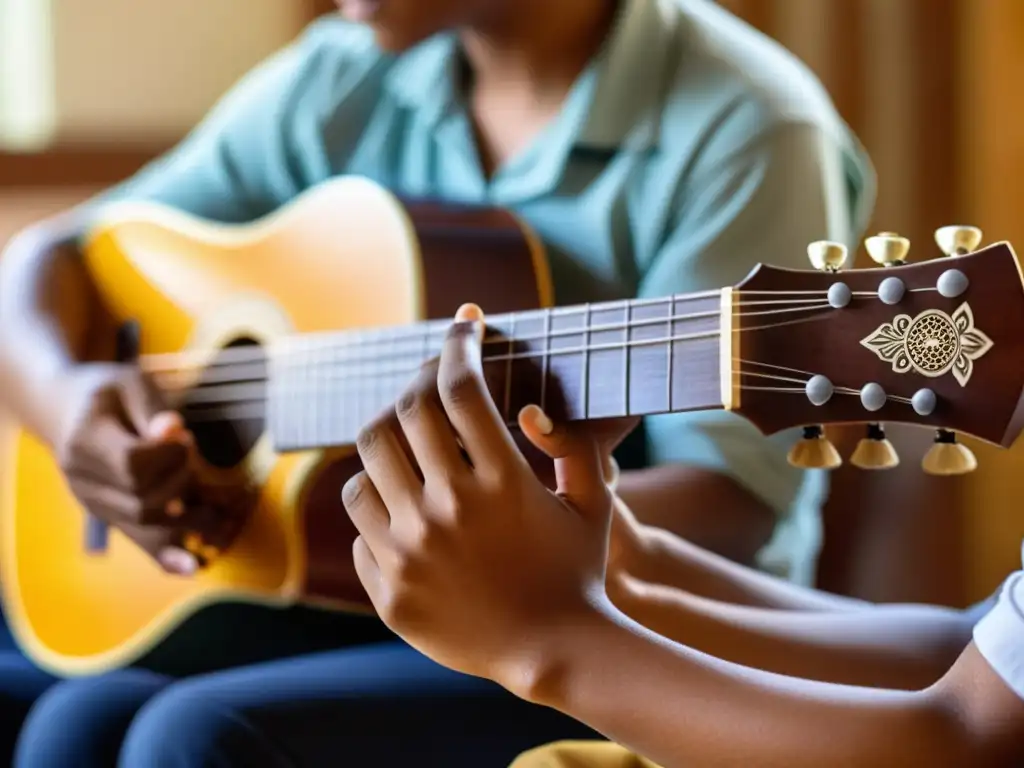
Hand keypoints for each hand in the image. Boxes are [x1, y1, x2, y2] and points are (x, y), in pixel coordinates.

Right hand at [54, 362, 239, 574]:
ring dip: (188, 518)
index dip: (168, 456)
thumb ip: (153, 409)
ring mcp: (93, 502)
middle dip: (181, 483)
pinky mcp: (108, 515)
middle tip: (195, 460)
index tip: (185, 438)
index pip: (132, 464)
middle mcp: (82, 480)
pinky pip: (136, 541)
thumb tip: (173, 431)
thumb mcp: (130, 383)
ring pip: (143, 524)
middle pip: (141, 498)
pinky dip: (166, 555)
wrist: (66, 410)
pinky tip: (193, 566)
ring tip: (220, 513)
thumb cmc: (108, 393)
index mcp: (83, 441)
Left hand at [342, 305, 614, 697]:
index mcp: (502, 482)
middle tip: (431, 379)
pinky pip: (360, 525)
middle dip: (417, 381)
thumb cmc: (576, 571)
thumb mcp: (594, 503)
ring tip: (410, 445)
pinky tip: (403, 507)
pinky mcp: (387, 589)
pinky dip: (377, 505)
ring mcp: (410, 551)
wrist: (553, 652)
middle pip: (403, 413)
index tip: (463, 324)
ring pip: (366, 466)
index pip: (461, 386)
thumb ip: (575, 446)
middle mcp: (448, 510)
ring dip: (388, 444)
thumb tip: (530, 408)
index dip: (457, 343)